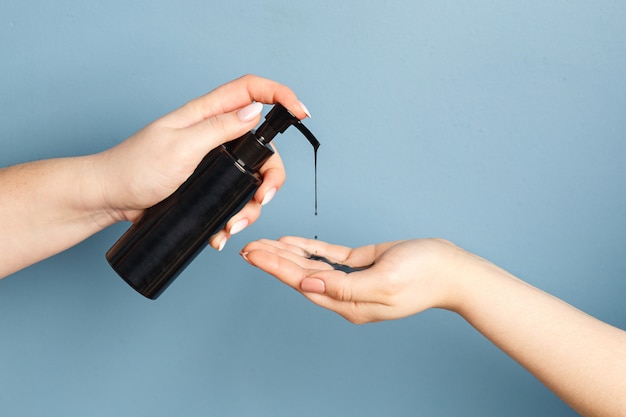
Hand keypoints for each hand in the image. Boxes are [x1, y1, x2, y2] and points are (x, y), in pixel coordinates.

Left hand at [92, 74, 309, 249]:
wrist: (110, 198)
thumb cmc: (134, 168)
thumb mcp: (180, 146)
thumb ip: (219, 128)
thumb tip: (254, 111)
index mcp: (207, 114)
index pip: (251, 90)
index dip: (280, 96)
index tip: (302, 114)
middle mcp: (214, 134)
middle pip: (263, 146)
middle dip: (271, 176)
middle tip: (263, 199)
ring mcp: (213, 160)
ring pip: (252, 177)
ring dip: (251, 205)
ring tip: (231, 227)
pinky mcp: (208, 182)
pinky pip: (235, 196)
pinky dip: (235, 215)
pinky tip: (222, 231)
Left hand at [241, 236, 464, 322]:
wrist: (453, 270)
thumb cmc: (424, 277)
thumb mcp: (384, 283)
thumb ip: (343, 287)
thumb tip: (307, 286)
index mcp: (350, 304)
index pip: (302, 284)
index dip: (275, 268)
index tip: (253, 254)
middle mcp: (347, 296)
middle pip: (301, 276)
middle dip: (273, 261)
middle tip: (248, 247)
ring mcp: (354, 281)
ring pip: (311, 267)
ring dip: (287, 254)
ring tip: (263, 244)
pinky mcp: (362, 266)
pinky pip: (329, 257)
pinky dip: (310, 249)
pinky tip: (293, 242)